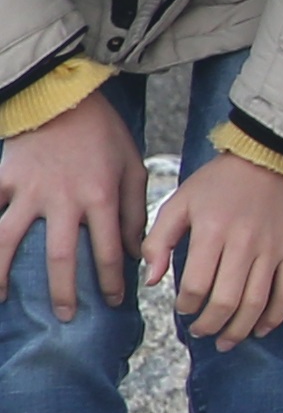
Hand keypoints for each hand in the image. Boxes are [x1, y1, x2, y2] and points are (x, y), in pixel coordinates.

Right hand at [0, 96, 140, 323]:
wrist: (65, 96)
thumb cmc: (104, 133)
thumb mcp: (132, 168)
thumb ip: (134, 212)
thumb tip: (138, 254)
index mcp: (100, 198)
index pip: (108, 253)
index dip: (111, 282)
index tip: (114, 302)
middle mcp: (63, 200)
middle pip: (59, 258)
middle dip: (63, 292)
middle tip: (67, 317)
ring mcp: (28, 190)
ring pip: (8, 241)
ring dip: (2, 274)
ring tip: (2, 298)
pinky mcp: (4, 178)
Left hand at [145, 152, 282, 347]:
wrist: (269, 157)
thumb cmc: (218, 182)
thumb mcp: (180, 202)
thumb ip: (160, 240)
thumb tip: (152, 280)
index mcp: (211, 232)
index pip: (195, 285)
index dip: (186, 306)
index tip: (182, 310)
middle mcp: (243, 244)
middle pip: (226, 300)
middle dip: (211, 325)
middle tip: (201, 333)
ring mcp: (272, 250)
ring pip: (257, 302)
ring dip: (240, 329)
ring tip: (227, 340)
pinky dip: (275, 316)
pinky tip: (261, 329)